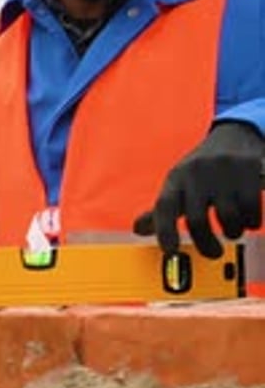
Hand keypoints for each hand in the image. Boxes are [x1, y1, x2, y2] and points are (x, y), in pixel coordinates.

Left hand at [133, 122, 263, 257]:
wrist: (235, 134)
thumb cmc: (202, 168)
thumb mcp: (179, 182)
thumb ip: (162, 208)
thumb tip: (137, 229)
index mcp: (176, 178)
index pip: (164, 206)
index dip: (164, 231)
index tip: (171, 252)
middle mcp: (196, 173)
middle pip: (197, 219)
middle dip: (206, 244)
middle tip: (213, 253)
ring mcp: (223, 171)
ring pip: (228, 218)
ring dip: (232, 232)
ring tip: (233, 230)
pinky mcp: (249, 170)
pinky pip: (251, 210)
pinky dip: (251, 221)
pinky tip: (247, 218)